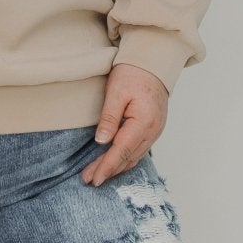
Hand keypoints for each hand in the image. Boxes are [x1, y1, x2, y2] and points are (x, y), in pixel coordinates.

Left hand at [80, 64, 169, 184]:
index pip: (122, 151)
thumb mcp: (116, 92)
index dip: (107, 167)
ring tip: (96, 174)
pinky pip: (138, 150)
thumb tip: (101, 142)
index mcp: (144, 122)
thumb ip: (109, 118)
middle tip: (87, 180)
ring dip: (116, 167)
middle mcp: (153, 131)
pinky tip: (114, 163)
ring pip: (134, 156)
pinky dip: (125, 159)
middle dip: (108, 170)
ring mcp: (155, 131)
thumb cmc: (133, 73)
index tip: (94, 179)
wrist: (153, 63)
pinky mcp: (152, 129)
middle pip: (128, 157)